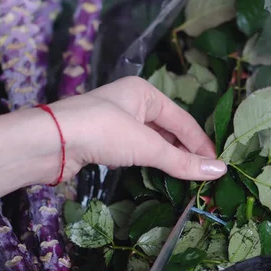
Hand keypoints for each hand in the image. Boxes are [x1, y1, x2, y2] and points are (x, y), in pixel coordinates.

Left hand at [50, 76, 226, 179]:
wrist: (50, 142)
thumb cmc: (102, 131)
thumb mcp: (146, 146)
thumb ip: (182, 161)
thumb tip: (220, 171)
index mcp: (144, 92)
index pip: (181, 119)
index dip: (200, 143)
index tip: (216, 165)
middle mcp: (130, 102)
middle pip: (166, 129)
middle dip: (184, 151)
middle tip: (202, 174)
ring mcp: (114, 121)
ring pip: (149, 141)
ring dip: (166, 158)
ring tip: (184, 178)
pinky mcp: (102, 140)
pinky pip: (133, 150)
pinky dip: (147, 162)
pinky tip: (155, 174)